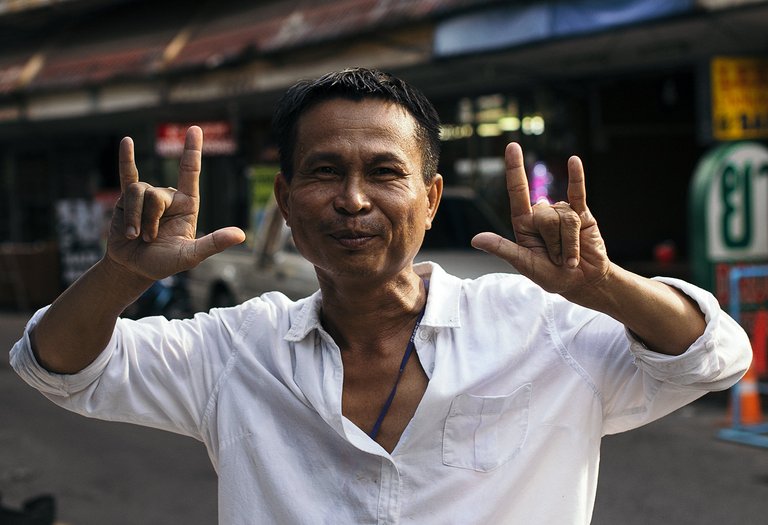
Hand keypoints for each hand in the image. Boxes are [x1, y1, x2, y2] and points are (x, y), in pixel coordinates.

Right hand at [107, 126, 244, 281]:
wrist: (134, 268)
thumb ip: (213, 243)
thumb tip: (241, 235)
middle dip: (149, 219)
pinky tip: (127, 141)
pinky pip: (127, 176)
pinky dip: (126, 159)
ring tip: (136, 236)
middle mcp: (168, 197)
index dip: (192, 150)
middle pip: (156, 195)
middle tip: (150, 239)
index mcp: (187, 205)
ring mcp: (147, 196)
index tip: (195, 129)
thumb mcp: (191, 255)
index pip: (190, 172)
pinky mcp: (126, 200)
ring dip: (135, 219)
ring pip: (138, 193)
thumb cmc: (164, 263)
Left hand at [471, 143, 609, 299]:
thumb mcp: (525, 264)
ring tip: (570, 255)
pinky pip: (578, 192)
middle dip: (554, 241)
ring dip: (569, 242)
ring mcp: (562, 212)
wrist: (583, 281)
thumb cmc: (552, 276)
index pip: (517, 191)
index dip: (515, 169)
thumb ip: (503, 249)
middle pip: (545, 213)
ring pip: (564, 217)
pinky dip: (576, 177)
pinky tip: (574, 161)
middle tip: (558, 258)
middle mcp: (541, 214)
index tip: (513, 146)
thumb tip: (475, 239)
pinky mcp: (582, 213)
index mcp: (524, 224)